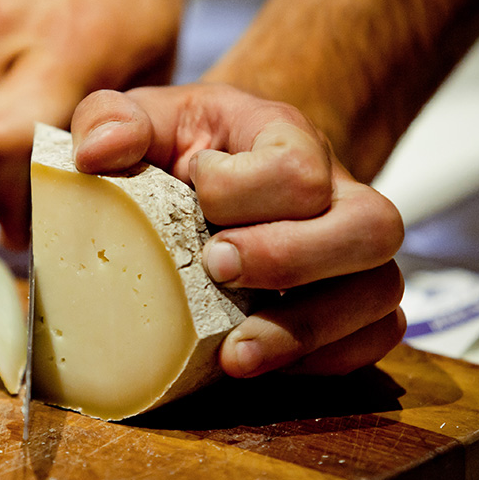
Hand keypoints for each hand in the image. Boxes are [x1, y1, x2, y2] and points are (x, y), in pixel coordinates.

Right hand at [0, 0, 184, 246]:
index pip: (2, 149)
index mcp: (58, 41)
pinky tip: (6, 76)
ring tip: (26, 134)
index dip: (14, 203)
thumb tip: (93, 184)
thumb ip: (119, 120)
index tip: (38, 228)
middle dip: (2, 191)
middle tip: (34, 201)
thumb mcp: (156, 40)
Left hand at [71, 84, 406, 376]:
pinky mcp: (352, 299)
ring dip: (307, 329)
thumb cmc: (178, 149)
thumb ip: (110, 119)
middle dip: (290, 259)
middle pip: (372, 226)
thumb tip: (98, 155)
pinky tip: (263, 360)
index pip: (298, 166)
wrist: (215, 172)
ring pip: (380, 290)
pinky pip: (376, 334)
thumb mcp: (141, 119)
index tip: (197, 201)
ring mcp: (352, 251)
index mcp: (285, 136)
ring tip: (234, 353)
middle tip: (219, 271)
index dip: (243, 192)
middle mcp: (336, 192)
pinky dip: (326, 357)